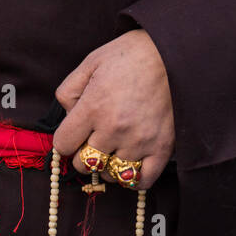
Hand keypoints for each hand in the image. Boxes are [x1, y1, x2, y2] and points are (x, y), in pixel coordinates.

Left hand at [52, 29, 174, 189]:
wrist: (172, 55)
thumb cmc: (129, 56)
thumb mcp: (90, 63)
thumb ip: (69, 91)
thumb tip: (67, 117)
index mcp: (93, 107)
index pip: (63, 145)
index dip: (66, 139)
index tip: (75, 132)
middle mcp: (114, 129)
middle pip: (84, 164)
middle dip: (83, 153)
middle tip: (94, 138)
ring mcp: (139, 141)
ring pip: (109, 175)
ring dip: (107, 165)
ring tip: (114, 147)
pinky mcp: (162, 148)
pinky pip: (142, 181)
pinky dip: (132, 178)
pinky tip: (130, 161)